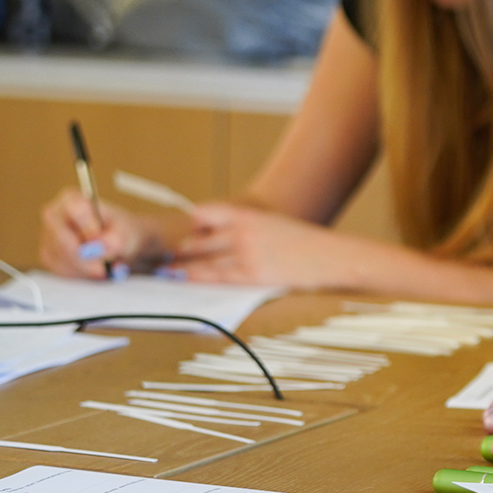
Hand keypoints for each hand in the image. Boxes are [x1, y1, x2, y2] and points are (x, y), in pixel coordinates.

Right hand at [39, 189, 153, 277]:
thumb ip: (113, 240)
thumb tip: (94, 249)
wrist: (119, 241)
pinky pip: (61, 271)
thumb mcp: (125, 232)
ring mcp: (48, 237)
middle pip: (61, 239)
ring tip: (105, 264)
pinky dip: (81, 275)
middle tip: (103, 267)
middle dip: (85, 258)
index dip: (87, 227)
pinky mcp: (49, 256)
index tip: (99, 238)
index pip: (74, 210)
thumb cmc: (120, 229)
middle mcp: (54, 216)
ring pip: (61, 259)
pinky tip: (93, 267)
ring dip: (86, 269)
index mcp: (71, 199)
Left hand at [168, 202, 351, 288]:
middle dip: (179, 248)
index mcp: (248, 215)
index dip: (191, 225)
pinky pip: (216, 276)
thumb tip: (221, 239)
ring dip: (180, 265)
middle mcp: (243, 231)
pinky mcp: (252, 275)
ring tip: (163, 270)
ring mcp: (246, 253)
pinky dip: (195, 277)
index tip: (185, 235)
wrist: (332, 256)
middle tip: (160, 255)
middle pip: (198, 239)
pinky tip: (181, 279)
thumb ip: (247, 228)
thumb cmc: (306, 243)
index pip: (204, 213)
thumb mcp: (273, 224)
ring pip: (201, 259)